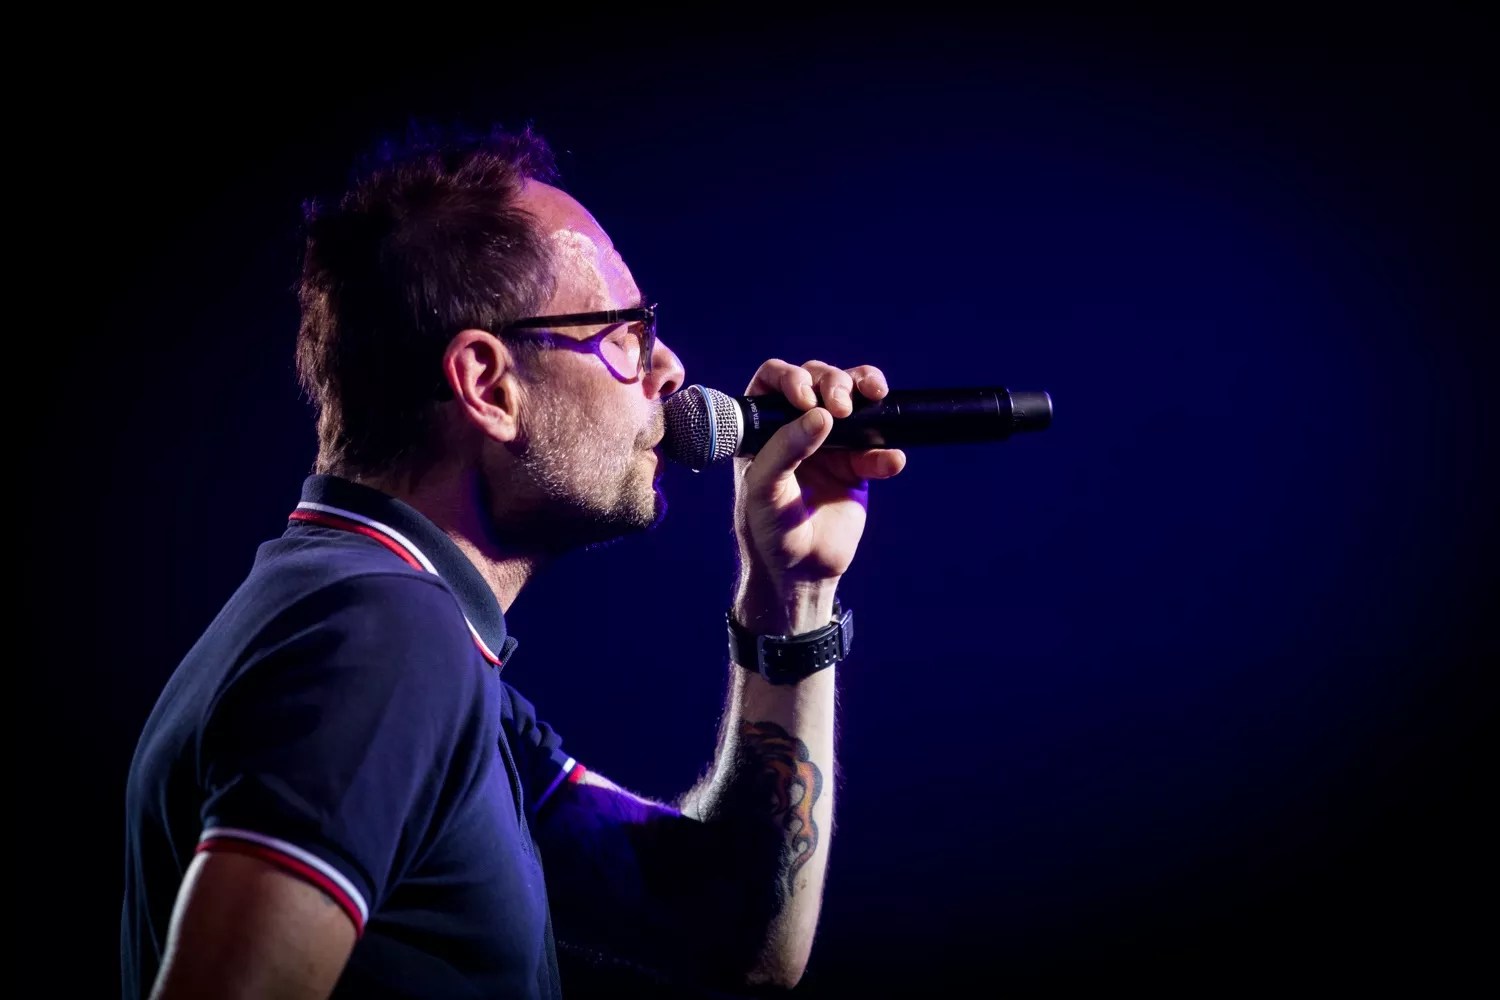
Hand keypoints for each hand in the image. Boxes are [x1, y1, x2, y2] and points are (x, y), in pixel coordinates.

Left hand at [732, 360, 906, 630]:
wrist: (800, 573)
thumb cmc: (768, 530)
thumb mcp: (765, 489)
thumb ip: (786, 449)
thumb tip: (819, 413)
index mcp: (763, 427)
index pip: (775, 380)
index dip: (793, 378)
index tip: (807, 397)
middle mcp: (795, 427)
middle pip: (819, 379)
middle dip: (834, 382)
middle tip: (842, 407)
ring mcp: (830, 444)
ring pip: (852, 399)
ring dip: (866, 391)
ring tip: (875, 399)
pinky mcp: (858, 466)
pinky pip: (879, 444)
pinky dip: (888, 448)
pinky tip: (890, 462)